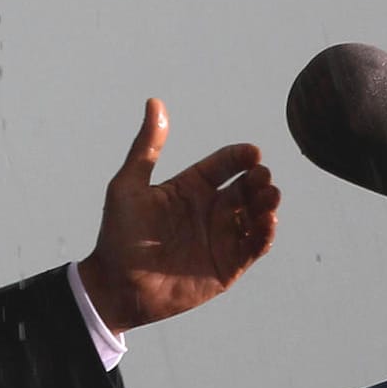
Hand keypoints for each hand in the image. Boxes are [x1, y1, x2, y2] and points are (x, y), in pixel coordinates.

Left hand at [78, 98, 279, 333]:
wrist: (116, 285)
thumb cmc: (118, 234)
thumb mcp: (129, 185)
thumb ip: (147, 146)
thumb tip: (155, 101)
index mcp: (189, 187)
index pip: (222, 165)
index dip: (238, 157)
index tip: (252, 152)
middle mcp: (209, 210)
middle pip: (245, 188)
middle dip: (258, 180)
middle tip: (262, 176)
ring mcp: (220, 238)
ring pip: (255, 216)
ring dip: (266, 204)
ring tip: (269, 196)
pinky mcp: (227, 266)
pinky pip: (253, 247)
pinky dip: (265, 235)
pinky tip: (267, 222)